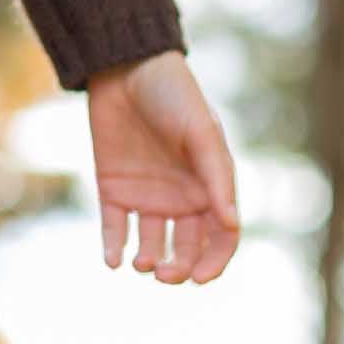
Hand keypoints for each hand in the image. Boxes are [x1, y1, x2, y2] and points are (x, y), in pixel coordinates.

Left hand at [87, 49, 239, 283]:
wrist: (124, 66)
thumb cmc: (173, 95)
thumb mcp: (200, 131)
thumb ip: (216, 176)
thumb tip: (231, 224)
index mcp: (209, 186)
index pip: (220, 238)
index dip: (213, 262)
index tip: (199, 278)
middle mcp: (181, 197)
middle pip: (186, 249)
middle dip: (179, 269)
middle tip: (164, 274)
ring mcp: (146, 195)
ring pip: (151, 245)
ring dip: (148, 261)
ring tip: (141, 263)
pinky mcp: (113, 188)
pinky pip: (114, 228)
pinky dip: (113, 248)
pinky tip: (112, 260)